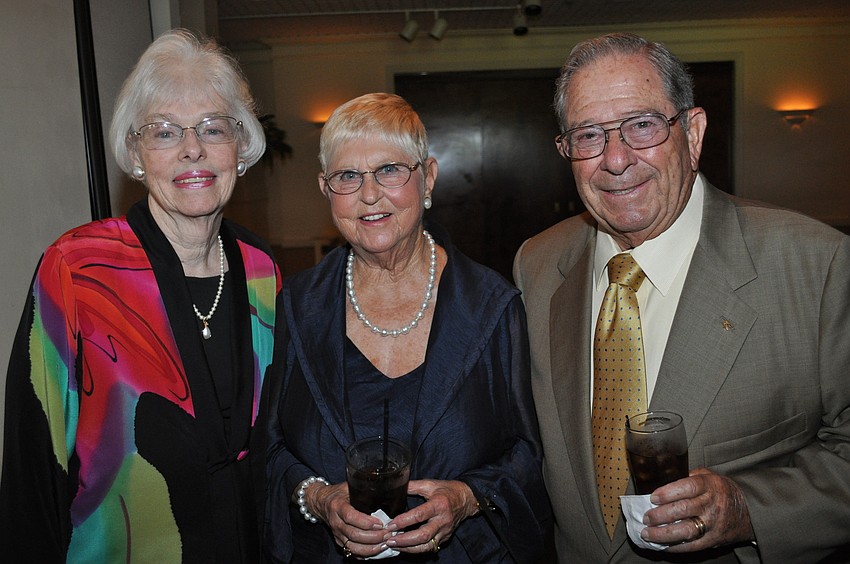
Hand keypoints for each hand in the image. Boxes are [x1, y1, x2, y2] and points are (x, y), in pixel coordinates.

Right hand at [300, 481, 388, 558]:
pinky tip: (377, 550)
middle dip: (374, 537)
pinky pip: (352, 552)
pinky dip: (365, 554)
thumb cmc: (338, 493)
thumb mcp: (348, 486)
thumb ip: (363, 488)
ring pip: (353, 547)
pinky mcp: (339, 542)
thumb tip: (384, 486)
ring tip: (385, 544)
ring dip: (371, 548)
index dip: (366, 522)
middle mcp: (336, 522)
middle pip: (354, 535)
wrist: (321, 503)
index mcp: (338, 506)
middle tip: (388, 533)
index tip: (381, 523)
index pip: (351, 517)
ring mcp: (337, 534)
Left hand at [384, 479, 478, 553]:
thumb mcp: (430, 484)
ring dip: (408, 548)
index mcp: (438, 504)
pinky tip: (405, 548)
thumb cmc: (448, 490)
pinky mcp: (445, 538)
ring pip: (426, 546)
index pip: (419, 515)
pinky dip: (416, 550)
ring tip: (394, 546)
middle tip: (389, 540)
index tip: (390, 524)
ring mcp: (444, 531)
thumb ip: (413, 486)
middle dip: (404, 540)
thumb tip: (396, 486)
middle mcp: (442, 520)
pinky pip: (430, 547)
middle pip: (423, 535)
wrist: (467, 499)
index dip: (404, 521)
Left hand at [640, 468, 754, 551]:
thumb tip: (663, 478)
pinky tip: (661, 545)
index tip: (653, 497)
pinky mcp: (714, 540)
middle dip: (661, 515)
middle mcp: (711, 505)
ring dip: (664, 534)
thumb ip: (689, 476)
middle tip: (646, 518)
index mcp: (709, 485)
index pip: (688, 487)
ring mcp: (713, 524)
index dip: (669, 492)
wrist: (749, 511)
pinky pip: (693, 546)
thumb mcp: (709, 476)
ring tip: (647, 533)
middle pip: (684, 510)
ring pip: (687, 530)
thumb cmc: (722, 491)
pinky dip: (675, 547)